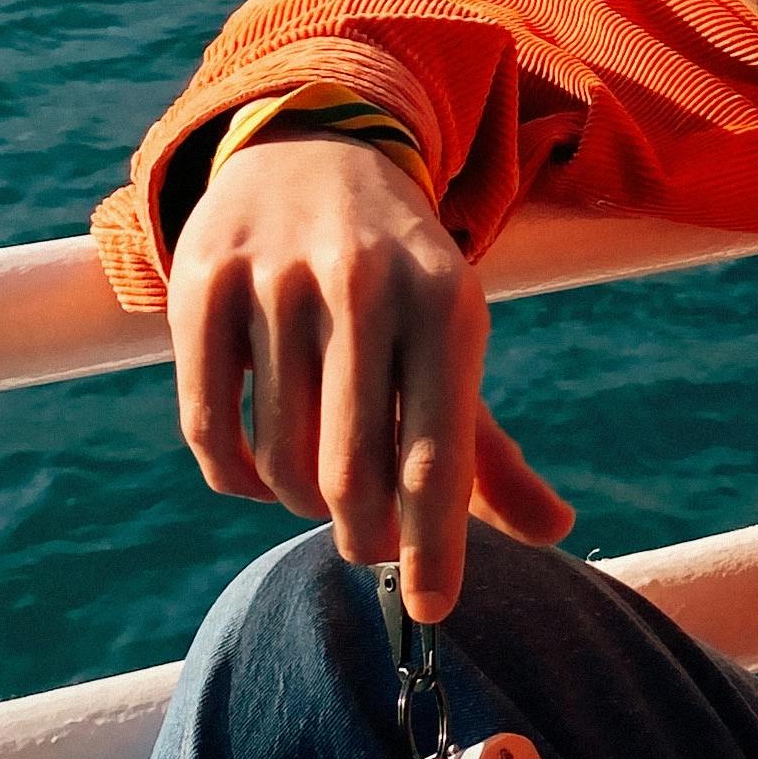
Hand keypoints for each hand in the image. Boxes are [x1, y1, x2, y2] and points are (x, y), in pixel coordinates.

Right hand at [167, 134, 572, 623]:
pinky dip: (234, 476)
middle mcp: (364, 286)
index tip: (433, 609)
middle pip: (351, 473)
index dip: (433, 545)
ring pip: (278, 458)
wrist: (313, 149)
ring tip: (315, 486)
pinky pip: (209, 428)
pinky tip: (255, 472)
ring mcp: (278, 280)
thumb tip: (553, 532)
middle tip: (367, 543)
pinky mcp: (204, 283)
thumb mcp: (455, 340)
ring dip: (295, 501)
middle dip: (362, 534)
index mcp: (446, 302)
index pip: (438, 455)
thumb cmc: (398, 277)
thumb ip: (493, 449)